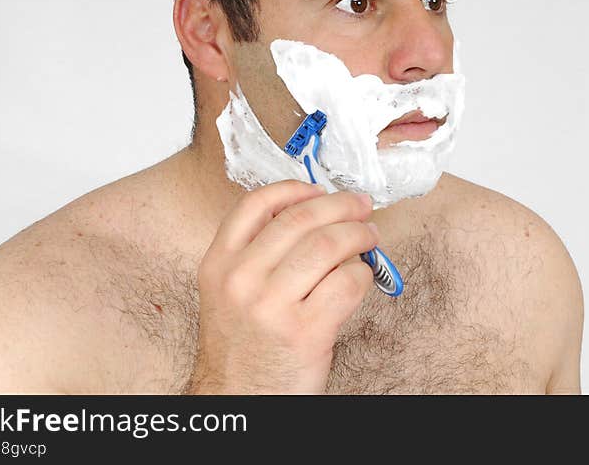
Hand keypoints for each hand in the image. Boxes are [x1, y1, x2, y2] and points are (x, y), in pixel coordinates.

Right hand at [185, 180, 376, 393]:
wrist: (238, 399)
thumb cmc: (243, 347)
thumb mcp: (230, 292)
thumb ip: (257, 253)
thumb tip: (311, 213)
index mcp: (219, 264)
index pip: (254, 205)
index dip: (294, 190)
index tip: (318, 189)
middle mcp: (240, 280)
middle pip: (300, 219)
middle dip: (340, 205)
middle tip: (360, 206)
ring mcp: (272, 305)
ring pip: (328, 244)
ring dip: (359, 234)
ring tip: (369, 235)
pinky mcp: (305, 331)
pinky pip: (347, 282)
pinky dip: (363, 274)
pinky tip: (362, 277)